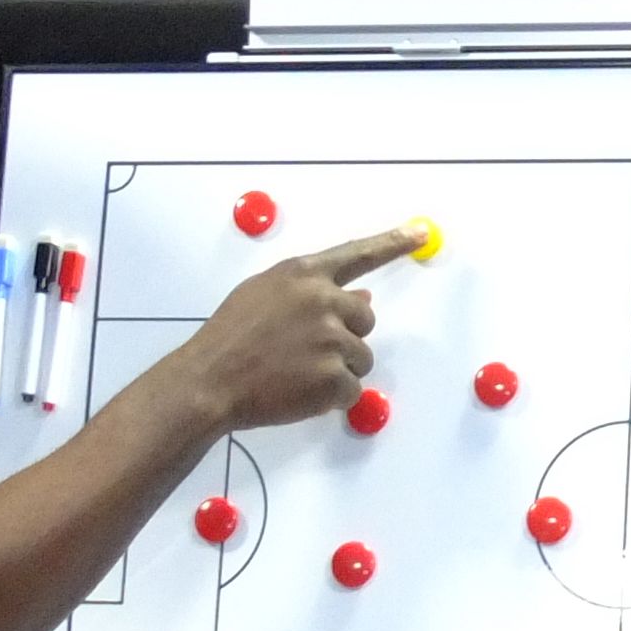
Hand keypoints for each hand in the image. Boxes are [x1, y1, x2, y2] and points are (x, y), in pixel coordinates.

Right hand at [165, 227, 421, 433]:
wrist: (209, 381)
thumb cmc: (229, 337)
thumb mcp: (264, 296)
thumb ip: (311, 293)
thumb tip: (363, 298)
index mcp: (304, 274)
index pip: (358, 254)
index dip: (392, 242)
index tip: (421, 232)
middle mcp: (323, 300)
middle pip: (365, 321)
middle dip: (345, 338)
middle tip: (306, 352)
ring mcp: (331, 339)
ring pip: (361, 358)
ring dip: (337, 370)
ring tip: (296, 374)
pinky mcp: (334, 377)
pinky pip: (352, 390)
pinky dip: (331, 397)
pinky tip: (299, 393)